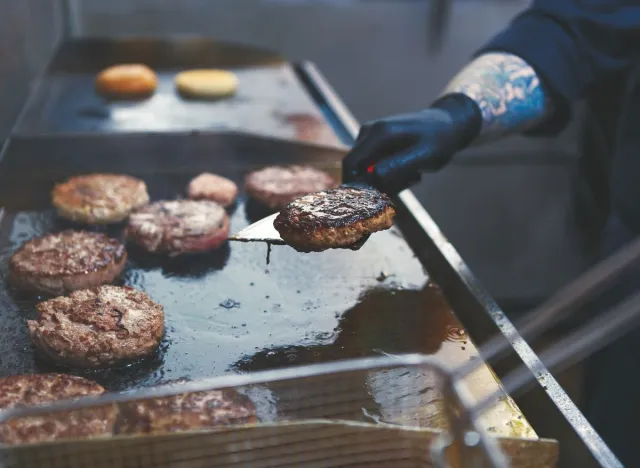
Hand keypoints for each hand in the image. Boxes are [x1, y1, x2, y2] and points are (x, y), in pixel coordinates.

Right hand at [342, 93, 481, 192]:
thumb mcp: (423, 156)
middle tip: (405, 184)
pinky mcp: (374, 142)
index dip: (355, 185)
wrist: (448, 125)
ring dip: (385, 180)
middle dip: (376, 184)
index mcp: (378, 134)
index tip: (374, 199)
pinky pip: (372, 165)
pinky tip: (408, 172)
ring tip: (412, 176)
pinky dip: (388, 174)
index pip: (350, 163)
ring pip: (365, 169)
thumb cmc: (439, 140)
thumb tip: (370, 177)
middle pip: (357, 168)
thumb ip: (397, 166)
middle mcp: (368, 132)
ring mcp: (369, 136)